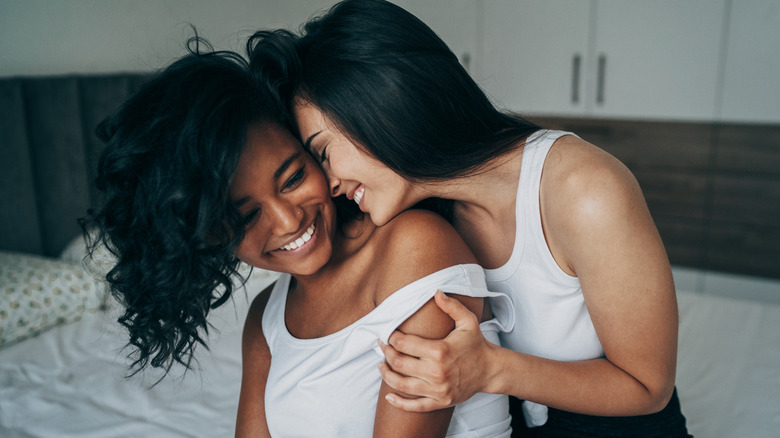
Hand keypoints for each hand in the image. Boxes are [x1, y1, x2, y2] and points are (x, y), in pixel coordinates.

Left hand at [377, 291, 495, 411]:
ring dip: (386, 375)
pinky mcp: (440, 401)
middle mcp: (437, 372)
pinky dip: (399, 403)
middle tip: (381, 346)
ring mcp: (438, 389)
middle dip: (386, 353)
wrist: (490, 370)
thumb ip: (451, 306)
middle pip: (399, 363)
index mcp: (440, 350)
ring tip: (381, 365)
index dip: (391, 338)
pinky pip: (415, 406)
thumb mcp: (468, 321)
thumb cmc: (476, 344)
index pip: (404, 344)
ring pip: (402, 385)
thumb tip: (436, 292)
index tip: (387, 334)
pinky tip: (389, 396)